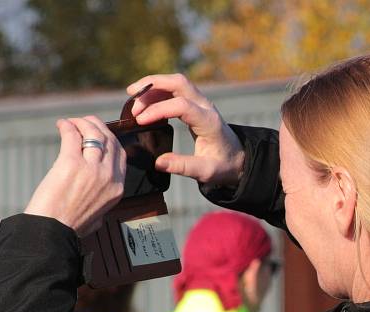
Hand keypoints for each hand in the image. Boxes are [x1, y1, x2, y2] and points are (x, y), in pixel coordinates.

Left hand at [24, 117, 125, 235]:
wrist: (53, 232)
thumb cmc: (70, 227)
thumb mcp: (99, 217)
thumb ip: (101, 203)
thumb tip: (97, 199)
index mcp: (117, 188)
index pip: (121, 154)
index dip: (110, 139)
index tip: (99, 133)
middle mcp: (109, 176)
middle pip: (109, 139)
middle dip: (98, 126)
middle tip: (84, 122)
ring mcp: (91, 169)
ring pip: (93, 133)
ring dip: (82, 123)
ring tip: (70, 122)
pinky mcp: (71, 163)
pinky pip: (72, 136)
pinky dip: (67, 126)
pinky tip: (61, 125)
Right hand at [126, 73, 244, 186]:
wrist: (238, 159)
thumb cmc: (223, 165)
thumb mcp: (206, 171)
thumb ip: (183, 167)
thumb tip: (158, 163)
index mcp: (209, 122)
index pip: (181, 105)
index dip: (158, 109)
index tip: (140, 120)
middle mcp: (206, 107)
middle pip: (178, 82)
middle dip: (152, 84)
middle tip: (131, 96)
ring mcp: (201, 103)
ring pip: (175, 83)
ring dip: (153, 87)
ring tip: (134, 104)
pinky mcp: (196, 104)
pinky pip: (175, 90)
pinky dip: (158, 92)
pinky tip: (145, 104)